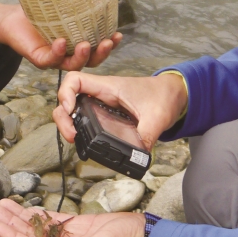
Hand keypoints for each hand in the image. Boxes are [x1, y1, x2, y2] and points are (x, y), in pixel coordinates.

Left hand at [0, 0, 121, 69]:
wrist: (12, 17)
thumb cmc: (38, 11)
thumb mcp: (62, 5)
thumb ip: (78, 0)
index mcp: (77, 44)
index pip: (98, 48)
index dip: (110, 45)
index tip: (118, 34)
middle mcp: (68, 54)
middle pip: (90, 61)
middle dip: (101, 54)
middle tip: (107, 42)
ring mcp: (54, 58)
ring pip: (72, 64)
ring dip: (81, 57)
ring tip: (85, 45)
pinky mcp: (39, 58)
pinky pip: (50, 60)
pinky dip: (57, 52)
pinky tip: (60, 41)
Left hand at [0, 199, 146, 236]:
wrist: (140, 236)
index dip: (11, 236)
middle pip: (29, 235)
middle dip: (9, 222)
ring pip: (37, 226)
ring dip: (19, 216)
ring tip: (1, 204)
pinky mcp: (75, 226)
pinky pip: (51, 220)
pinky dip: (37, 213)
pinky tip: (25, 207)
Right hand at [52, 71, 185, 146]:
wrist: (174, 93)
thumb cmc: (164, 96)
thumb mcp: (157, 117)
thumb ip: (147, 135)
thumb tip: (137, 156)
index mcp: (109, 87)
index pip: (75, 80)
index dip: (65, 94)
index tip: (70, 112)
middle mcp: (101, 93)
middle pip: (67, 98)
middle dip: (63, 118)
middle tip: (72, 136)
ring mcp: (102, 103)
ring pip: (74, 109)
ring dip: (68, 123)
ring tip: (75, 139)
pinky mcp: (106, 113)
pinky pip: (85, 117)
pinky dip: (79, 127)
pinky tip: (83, 139)